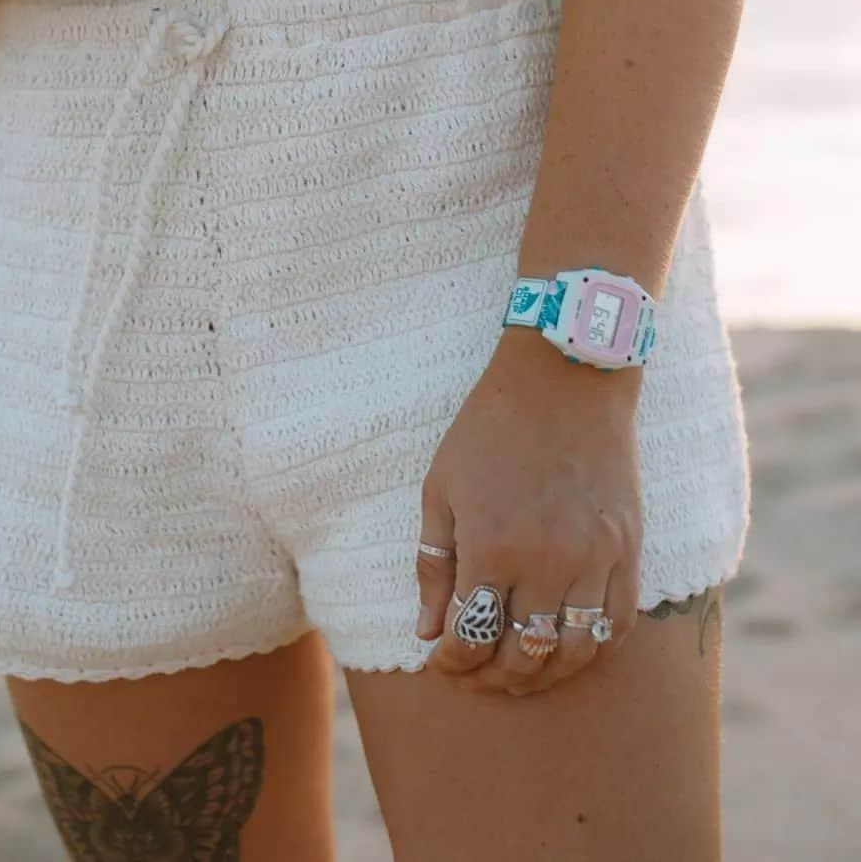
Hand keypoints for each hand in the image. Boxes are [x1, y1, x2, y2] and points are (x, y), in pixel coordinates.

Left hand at [416, 326, 643, 695]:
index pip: (469, 638)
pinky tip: (566, 646)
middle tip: (474, 674)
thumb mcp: (441, 487)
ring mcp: (594, 557)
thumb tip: (427, 632)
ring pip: (572, 653)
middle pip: (521, 657)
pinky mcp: (628, 548)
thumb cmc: (489, 428)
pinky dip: (592, 648)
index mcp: (491, 545)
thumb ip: (434, 564)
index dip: (450, 662)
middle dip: (490, 678)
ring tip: (518, 672)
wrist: (564, 377)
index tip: (440, 660)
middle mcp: (546, 561)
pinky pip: (618, 624)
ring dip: (542, 676)